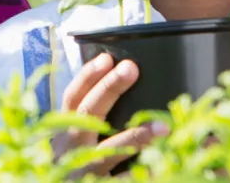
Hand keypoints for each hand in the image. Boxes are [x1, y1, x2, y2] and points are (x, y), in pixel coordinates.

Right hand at [53, 53, 165, 176]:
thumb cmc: (68, 172)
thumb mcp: (69, 147)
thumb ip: (85, 126)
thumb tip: (117, 92)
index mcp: (63, 133)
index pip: (72, 99)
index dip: (86, 78)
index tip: (106, 58)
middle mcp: (69, 149)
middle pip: (87, 113)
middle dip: (108, 89)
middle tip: (131, 68)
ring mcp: (82, 170)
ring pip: (108, 151)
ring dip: (135, 137)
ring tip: (163, 127)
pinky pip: (122, 180)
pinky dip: (143, 175)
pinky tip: (166, 168)